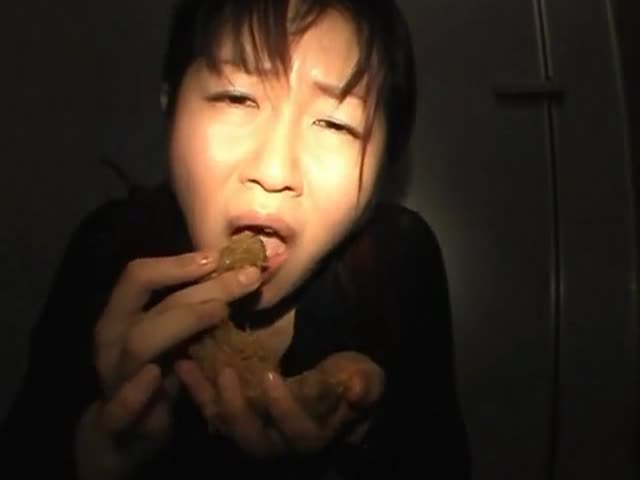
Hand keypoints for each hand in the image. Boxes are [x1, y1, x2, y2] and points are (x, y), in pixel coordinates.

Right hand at [75, 251, 261, 478]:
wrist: (121, 436)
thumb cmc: (154, 375)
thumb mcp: (172, 338)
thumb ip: (194, 310)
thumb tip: (238, 275)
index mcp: (122, 316)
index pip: (139, 276)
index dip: (178, 263)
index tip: (219, 256)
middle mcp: (112, 341)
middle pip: (148, 301)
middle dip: (200, 287)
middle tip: (246, 277)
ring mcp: (113, 379)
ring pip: (139, 342)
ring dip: (183, 322)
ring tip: (220, 311)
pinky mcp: (116, 421)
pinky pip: (121, 406)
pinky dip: (137, 392)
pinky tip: (158, 376)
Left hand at [176, 351, 384, 457]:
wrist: (332, 383)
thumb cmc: (350, 380)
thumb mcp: (366, 378)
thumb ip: (364, 385)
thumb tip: (356, 389)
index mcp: (310, 436)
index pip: (296, 432)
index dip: (282, 409)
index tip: (270, 376)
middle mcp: (277, 441)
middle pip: (251, 440)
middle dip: (236, 409)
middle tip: (226, 373)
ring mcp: (251, 429)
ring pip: (224, 424)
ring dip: (205, 396)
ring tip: (188, 365)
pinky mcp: (234, 414)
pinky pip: (210, 407)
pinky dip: (195, 388)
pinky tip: (182, 363)